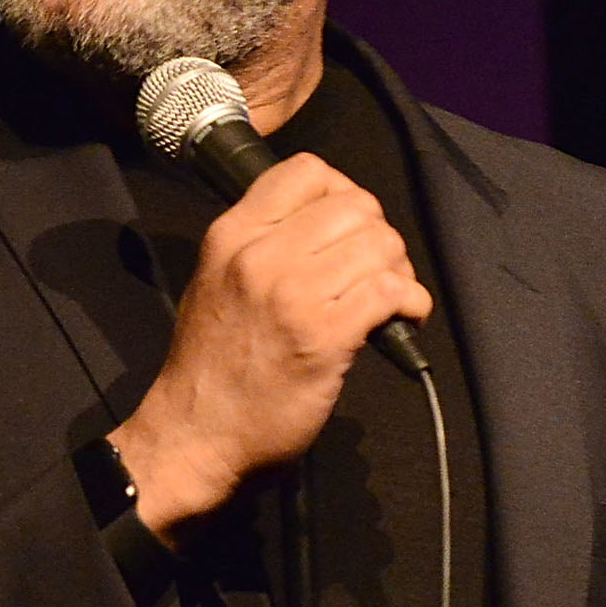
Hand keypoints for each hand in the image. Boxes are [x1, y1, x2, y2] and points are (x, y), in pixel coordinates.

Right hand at [107, 154, 429, 537]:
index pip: (306, 172)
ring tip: (389, 298)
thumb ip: (258, 246)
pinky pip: (390, 292)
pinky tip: (403, 319)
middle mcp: (260, 255)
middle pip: (355, 205)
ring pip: (380, 244)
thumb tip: (321, 228)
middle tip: (375, 269)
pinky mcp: (324, 336)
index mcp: (231, 235)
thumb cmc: (207, 367)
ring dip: (398, 270)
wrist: (194, 435)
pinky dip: (411, 302)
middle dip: (379, 234)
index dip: (343, 192)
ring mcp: (292, 294)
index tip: (350, 226)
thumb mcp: (213, 282)